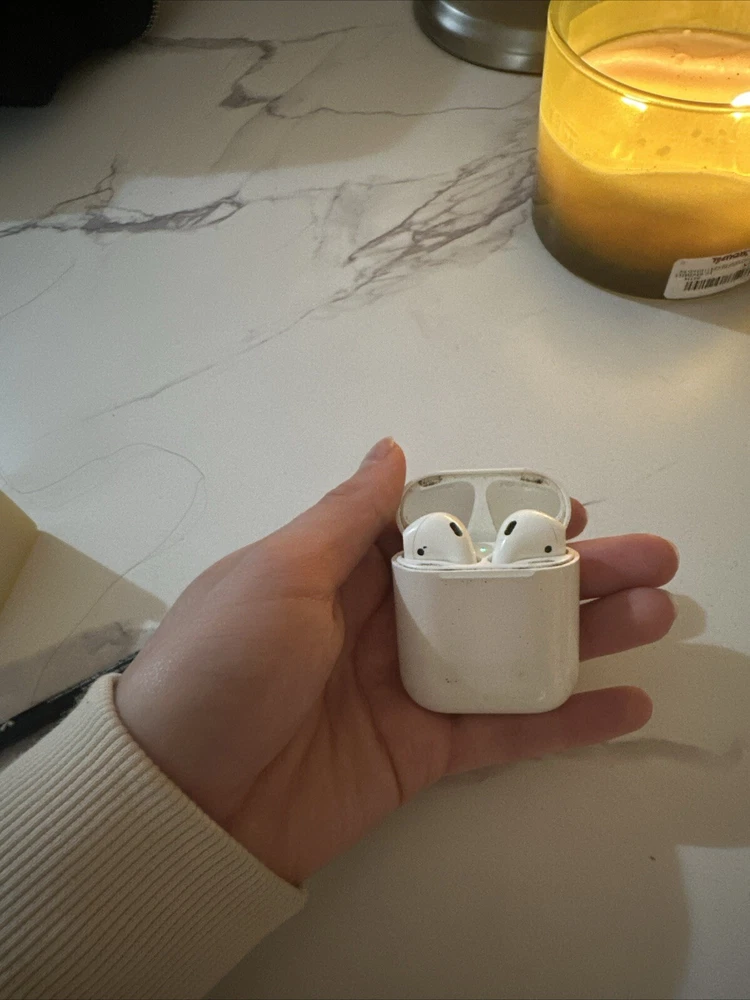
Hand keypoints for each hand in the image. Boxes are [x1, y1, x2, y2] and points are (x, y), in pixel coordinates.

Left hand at [116, 439, 677, 884]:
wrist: (182, 800)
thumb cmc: (224, 666)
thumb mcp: (277, 574)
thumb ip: (345, 517)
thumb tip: (391, 449)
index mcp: (348, 571)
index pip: (447, 532)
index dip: (510, 519)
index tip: (568, 509)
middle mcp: (387, 622)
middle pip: (496, 589)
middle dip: (571, 572)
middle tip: (648, 558)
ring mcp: (412, 688)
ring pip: (514, 652)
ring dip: (587, 635)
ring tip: (658, 614)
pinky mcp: (425, 752)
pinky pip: (505, 731)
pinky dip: (565, 720)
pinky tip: (627, 704)